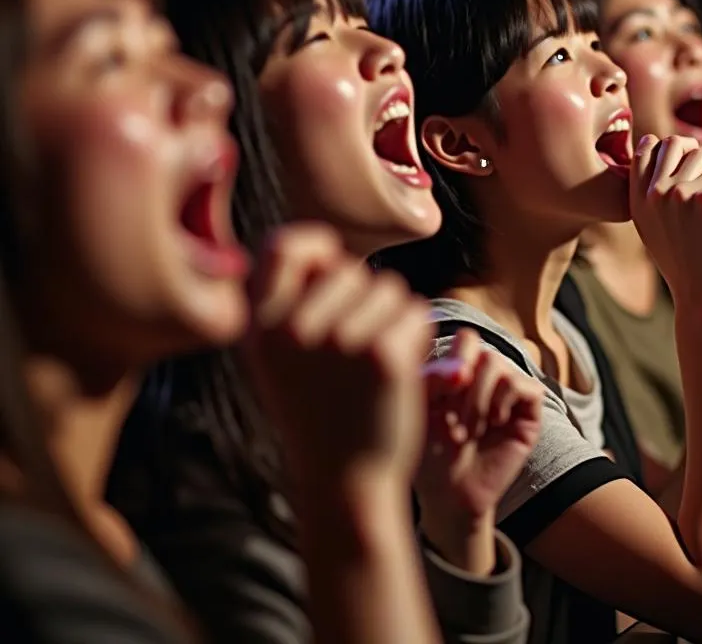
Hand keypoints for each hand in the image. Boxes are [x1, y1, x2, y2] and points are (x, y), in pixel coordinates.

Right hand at [245, 224, 430, 490]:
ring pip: (388, 288)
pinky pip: (415, 312)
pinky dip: (416, 335)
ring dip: (392, 317)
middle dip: (363, 296)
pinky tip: (399, 370)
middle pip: (348, 268)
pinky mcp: (384, 356)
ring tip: (371, 363)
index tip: (330, 267)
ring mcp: (339, 341)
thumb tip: (320, 245)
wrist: (344, 482)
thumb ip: (286, 301)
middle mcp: (292, 329)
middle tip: (353, 348)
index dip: (315, 248)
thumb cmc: (316, 411)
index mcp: (259, 327)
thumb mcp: (277, 357)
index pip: (283, 245)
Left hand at [417, 330, 541, 554]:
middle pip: (483, 351)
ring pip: (502, 365)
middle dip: (466, 388)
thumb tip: (461, 369)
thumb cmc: (430, 453)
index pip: (467, 339)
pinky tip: (494, 422)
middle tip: (456, 423)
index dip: (455, 362)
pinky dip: (506, 400)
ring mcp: (509, 392)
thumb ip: (432, 378)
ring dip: (482, 399)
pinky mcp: (529, 412)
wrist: (450, 494)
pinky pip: (527, 385)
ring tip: (471, 429)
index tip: (442, 395)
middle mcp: (486, 376)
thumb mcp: (420, 410)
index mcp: (460, 369)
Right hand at [630, 134, 701, 310]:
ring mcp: (679, 193)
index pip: (646, 146)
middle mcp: (654, 192)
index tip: (685, 164)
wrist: (701, 298)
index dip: (669, 147)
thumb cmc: (684, 264)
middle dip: (698, 156)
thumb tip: (665, 145)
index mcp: (637, 198)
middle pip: (677, 142)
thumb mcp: (654, 226)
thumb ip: (655, 191)